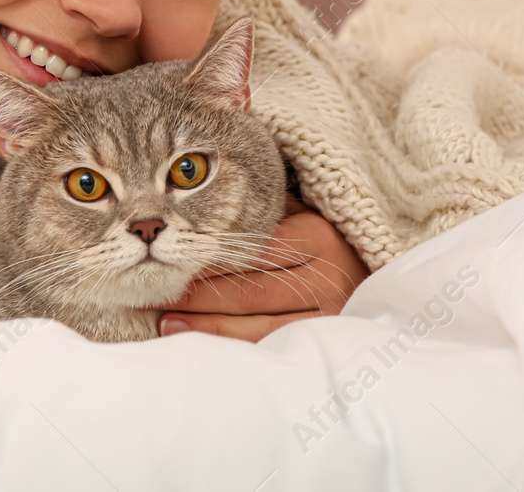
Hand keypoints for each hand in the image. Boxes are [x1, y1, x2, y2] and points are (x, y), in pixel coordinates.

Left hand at [155, 193, 368, 342]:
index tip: (169, 260)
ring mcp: (329, 314)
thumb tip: (209, 180)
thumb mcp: (296, 208)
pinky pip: (269, 344)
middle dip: (196, 297)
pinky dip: (230, 345)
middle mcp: (326, 277)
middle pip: (248, 291)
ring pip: (256, 325)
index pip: (251, 252)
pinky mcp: (324, 341)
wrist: (369, 269)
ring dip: (205, 326)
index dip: (206, 259)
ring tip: (165, 323)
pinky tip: (199, 340)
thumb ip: (260, 203)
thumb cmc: (316, 233)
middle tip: (155, 295)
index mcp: (317, 236)